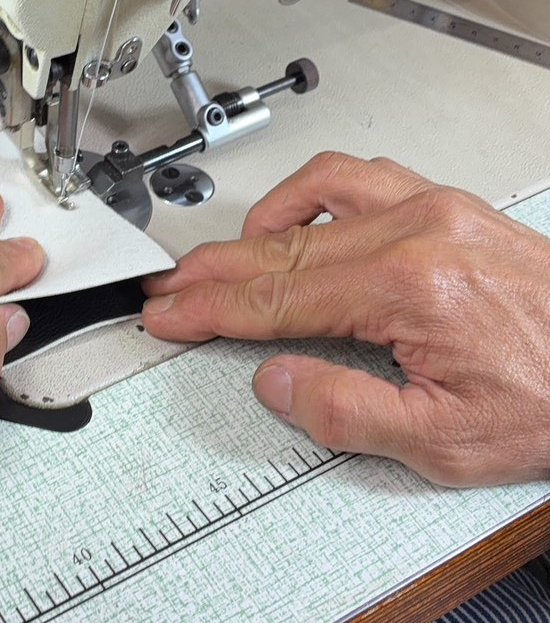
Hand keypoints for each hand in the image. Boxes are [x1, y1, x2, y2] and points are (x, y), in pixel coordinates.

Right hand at [142, 151, 549, 485]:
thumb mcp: (445, 443)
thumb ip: (348, 412)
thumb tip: (277, 382)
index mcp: (409, 288)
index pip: (279, 297)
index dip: (212, 309)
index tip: (169, 315)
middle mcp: (419, 232)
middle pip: (284, 246)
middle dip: (214, 272)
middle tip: (169, 290)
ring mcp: (437, 209)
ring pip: (316, 201)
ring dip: (255, 230)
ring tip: (217, 261)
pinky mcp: (453, 207)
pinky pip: (362, 179)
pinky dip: (313, 194)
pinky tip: (294, 217)